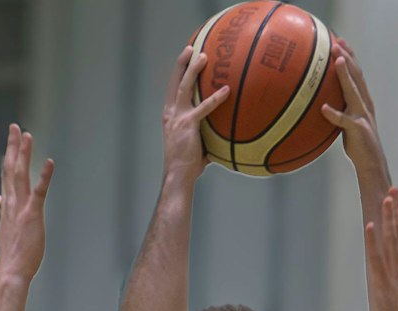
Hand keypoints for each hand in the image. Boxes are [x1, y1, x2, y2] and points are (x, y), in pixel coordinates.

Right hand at [0, 124, 53, 283]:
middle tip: (15, 126)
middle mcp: (12, 203)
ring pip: (21, 175)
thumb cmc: (13, 253)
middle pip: (10, 169)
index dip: (9, 155)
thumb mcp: (6, 226)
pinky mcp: (33, 216)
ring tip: (27, 135)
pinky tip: (50, 162)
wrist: (11, 271)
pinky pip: (39, 192)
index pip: (6, 175)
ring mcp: (21, 209)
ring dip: (24, 154)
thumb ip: (2, 208)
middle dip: (13, 146)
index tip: (11, 140)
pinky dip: (44, 177)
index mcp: (7, 205)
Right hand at [162, 45, 230, 188]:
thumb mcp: (195, 143)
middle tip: (191, 48)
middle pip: (174, 82)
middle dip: (181, 63)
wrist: (178, 175)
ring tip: (203, 56)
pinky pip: (204, 108)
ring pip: (184, 87)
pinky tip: (227, 90)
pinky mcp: (188, 125)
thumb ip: (207, 133)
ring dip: (193, 70)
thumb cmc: (188, 164)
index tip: (184, 58)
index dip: (177, 73)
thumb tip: (226, 133)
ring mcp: (178, 117)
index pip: (172, 89)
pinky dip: (216, 98)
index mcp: (169, 115)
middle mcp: (170, 113)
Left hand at [320, 39, 387, 184]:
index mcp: (362, 100)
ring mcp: (363, 115)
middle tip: (336, 42)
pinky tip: (324, 108)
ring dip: (345, 75)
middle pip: (357, 75)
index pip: (356, 74)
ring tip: (336, 61)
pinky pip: (344, 121)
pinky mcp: (358, 130)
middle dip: (347, 57)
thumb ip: (339, 109)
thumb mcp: (347, 123)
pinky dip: (334, 114)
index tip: (339, 41)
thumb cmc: (357, 144)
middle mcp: (364, 104)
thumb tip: (321, 102)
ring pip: (353, 91)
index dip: (349, 56)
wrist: (371, 163)